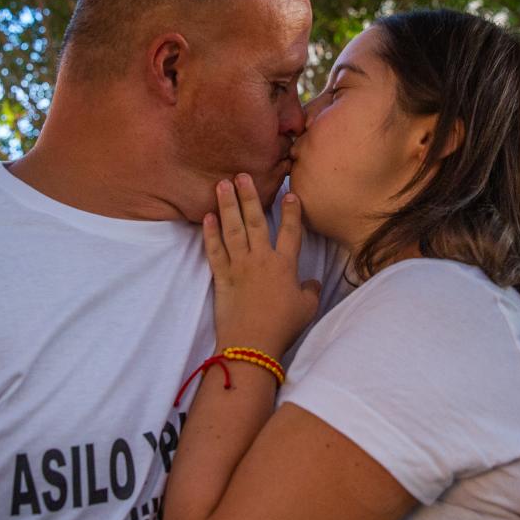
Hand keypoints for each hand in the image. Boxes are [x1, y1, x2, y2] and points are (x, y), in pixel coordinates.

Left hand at [203, 174, 320, 356]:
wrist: (252, 344)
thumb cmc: (282, 327)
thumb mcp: (307, 308)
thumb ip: (311, 291)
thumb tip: (313, 282)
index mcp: (285, 265)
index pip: (290, 231)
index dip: (291, 211)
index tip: (289, 194)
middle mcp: (261, 259)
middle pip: (255, 221)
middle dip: (249, 196)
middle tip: (242, 175)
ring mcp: (239, 266)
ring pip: (232, 229)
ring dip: (227, 206)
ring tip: (222, 185)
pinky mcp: (221, 277)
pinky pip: (214, 250)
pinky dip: (210, 233)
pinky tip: (207, 217)